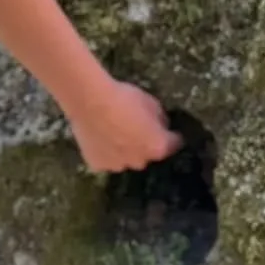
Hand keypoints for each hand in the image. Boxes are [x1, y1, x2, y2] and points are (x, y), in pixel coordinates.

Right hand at [64, 77, 182, 172]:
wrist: (91, 102)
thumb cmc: (124, 99)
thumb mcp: (151, 102)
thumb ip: (160, 119)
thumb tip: (160, 126)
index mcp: (157, 147)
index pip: (173, 144)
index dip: (172, 136)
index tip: (169, 131)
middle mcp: (140, 162)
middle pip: (147, 154)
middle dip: (145, 144)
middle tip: (136, 128)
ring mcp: (118, 166)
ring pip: (125, 159)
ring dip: (125, 150)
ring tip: (115, 131)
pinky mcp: (98, 165)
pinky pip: (106, 159)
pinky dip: (106, 151)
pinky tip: (100, 137)